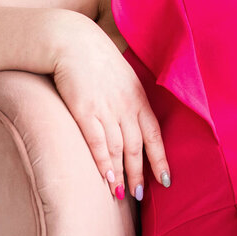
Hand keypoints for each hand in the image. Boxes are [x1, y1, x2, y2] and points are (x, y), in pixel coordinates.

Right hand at [51, 11, 169, 200]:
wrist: (70, 40)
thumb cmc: (94, 57)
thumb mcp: (122, 76)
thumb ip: (130, 98)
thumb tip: (134, 118)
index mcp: (138, 96)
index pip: (154, 134)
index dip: (160, 159)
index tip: (166, 180)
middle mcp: (126, 105)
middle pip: (137, 147)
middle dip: (140, 174)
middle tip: (139, 195)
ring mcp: (106, 108)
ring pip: (118, 148)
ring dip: (121, 173)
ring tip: (122, 194)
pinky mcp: (84, 110)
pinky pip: (96, 142)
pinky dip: (102, 162)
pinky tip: (106, 178)